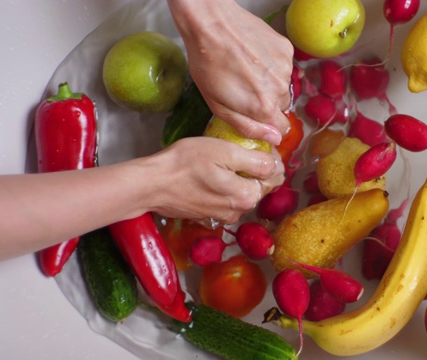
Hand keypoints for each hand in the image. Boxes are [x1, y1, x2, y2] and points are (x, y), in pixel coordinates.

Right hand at [147, 137, 284, 223]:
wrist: (151, 184)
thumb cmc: (185, 163)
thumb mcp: (224, 152)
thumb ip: (255, 161)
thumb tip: (274, 166)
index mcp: (247, 196)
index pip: (274, 176)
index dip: (269, 157)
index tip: (257, 145)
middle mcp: (239, 211)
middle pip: (260, 185)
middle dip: (257, 168)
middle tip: (240, 149)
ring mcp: (224, 215)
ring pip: (243, 192)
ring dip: (240, 177)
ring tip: (225, 161)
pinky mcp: (210, 215)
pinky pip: (227, 198)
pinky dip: (226, 186)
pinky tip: (213, 175)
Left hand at [168, 0, 293, 144]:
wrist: (211, 24)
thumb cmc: (208, 65)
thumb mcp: (218, 106)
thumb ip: (248, 127)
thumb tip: (273, 139)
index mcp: (264, 107)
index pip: (282, 129)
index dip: (270, 126)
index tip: (258, 117)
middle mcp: (280, 89)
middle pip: (281, 106)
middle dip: (266, 102)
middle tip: (246, 89)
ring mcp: (285, 67)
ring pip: (282, 85)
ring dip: (269, 82)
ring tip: (247, 70)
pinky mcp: (286, 50)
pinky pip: (283, 66)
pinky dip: (272, 65)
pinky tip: (254, 57)